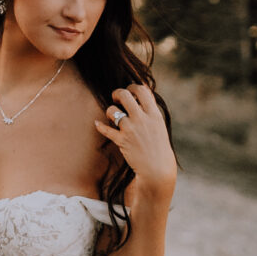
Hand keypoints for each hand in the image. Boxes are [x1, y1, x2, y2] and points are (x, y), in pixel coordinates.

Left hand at [95, 80, 176, 195]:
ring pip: (112, 111)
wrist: (157, 168)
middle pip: (124, 95)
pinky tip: (97, 124)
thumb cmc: (159, 146)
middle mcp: (142, 119)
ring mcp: (131, 130)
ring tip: (113, 117)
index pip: (142, 90)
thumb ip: (151, 109)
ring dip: (110, 112)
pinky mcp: (122, 141)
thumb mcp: (159, 125)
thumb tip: (143, 90)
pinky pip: (106, 130)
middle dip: (117, 93)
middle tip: (116, 99)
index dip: (132, 87)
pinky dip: (100, 126)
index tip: (129, 91)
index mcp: (154, 114)